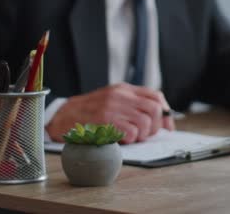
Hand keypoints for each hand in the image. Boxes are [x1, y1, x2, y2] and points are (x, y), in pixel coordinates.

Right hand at [46, 83, 174, 143]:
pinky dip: (130, 139)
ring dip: (142, 135)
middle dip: (156, 126)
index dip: (166, 113)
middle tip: (147, 134)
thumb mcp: (112, 101)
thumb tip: (160, 120)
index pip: (156, 96)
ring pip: (146, 122)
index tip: (167, 127)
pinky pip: (132, 132)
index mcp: (124, 89)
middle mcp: (120, 95)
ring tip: (132, 137)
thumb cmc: (90, 114)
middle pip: (155, 109)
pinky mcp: (105, 121)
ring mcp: (112, 107)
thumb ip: (133, 106)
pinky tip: (121, 138)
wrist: (62, 117)